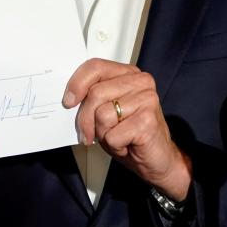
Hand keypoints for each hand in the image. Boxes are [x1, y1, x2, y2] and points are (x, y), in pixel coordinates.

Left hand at [66, 59, 190, 200]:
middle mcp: (140, 82)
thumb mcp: (106, 111)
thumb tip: (69, 99)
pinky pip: (113, 134)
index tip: (68, 102)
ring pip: (102, 114)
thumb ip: (92, 99)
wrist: (158, 160)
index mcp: (128, 74)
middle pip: (95, 93)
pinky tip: (127, 144)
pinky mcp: (148, 120)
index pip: (95, 67)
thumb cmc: (130, 135)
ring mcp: (147, 99)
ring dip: (102, 134)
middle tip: (90, 134)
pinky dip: (114, 145)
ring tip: (116, 137)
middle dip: (85, 119)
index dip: (77, 83)